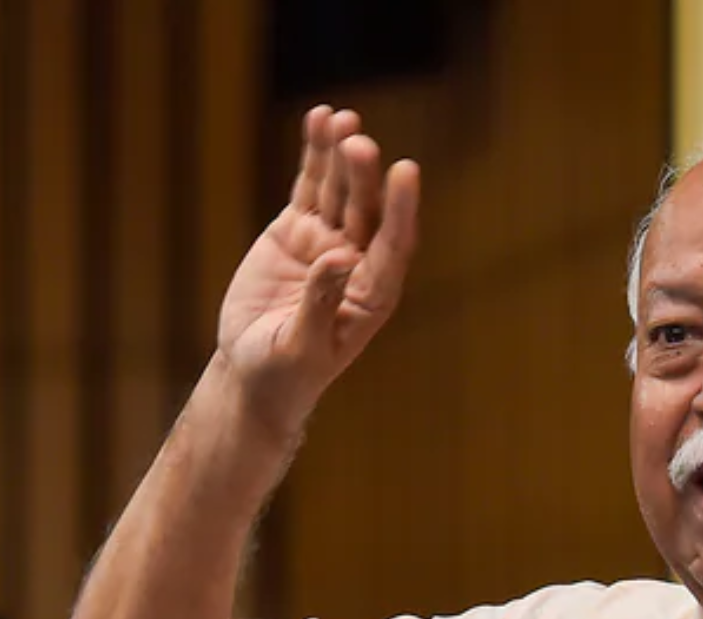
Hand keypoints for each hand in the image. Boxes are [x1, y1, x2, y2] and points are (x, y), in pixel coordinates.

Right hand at [216, 106, 419, 434]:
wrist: (254, 373)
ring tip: (341, 118)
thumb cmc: (285, 373)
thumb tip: (341, 256)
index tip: (406, 171)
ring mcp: (329, 241)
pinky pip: (309, 187)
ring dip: (341, 156)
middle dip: (364, 176)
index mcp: (373, 295)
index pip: (394, 246)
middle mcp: (359, 262)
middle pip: (367, 211)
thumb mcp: (300, 347)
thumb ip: (321, 302)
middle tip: (358, 142)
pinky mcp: (298, 230)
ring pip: (340, 191)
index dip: (401, 210)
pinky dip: (314, 156)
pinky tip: (320, 120)